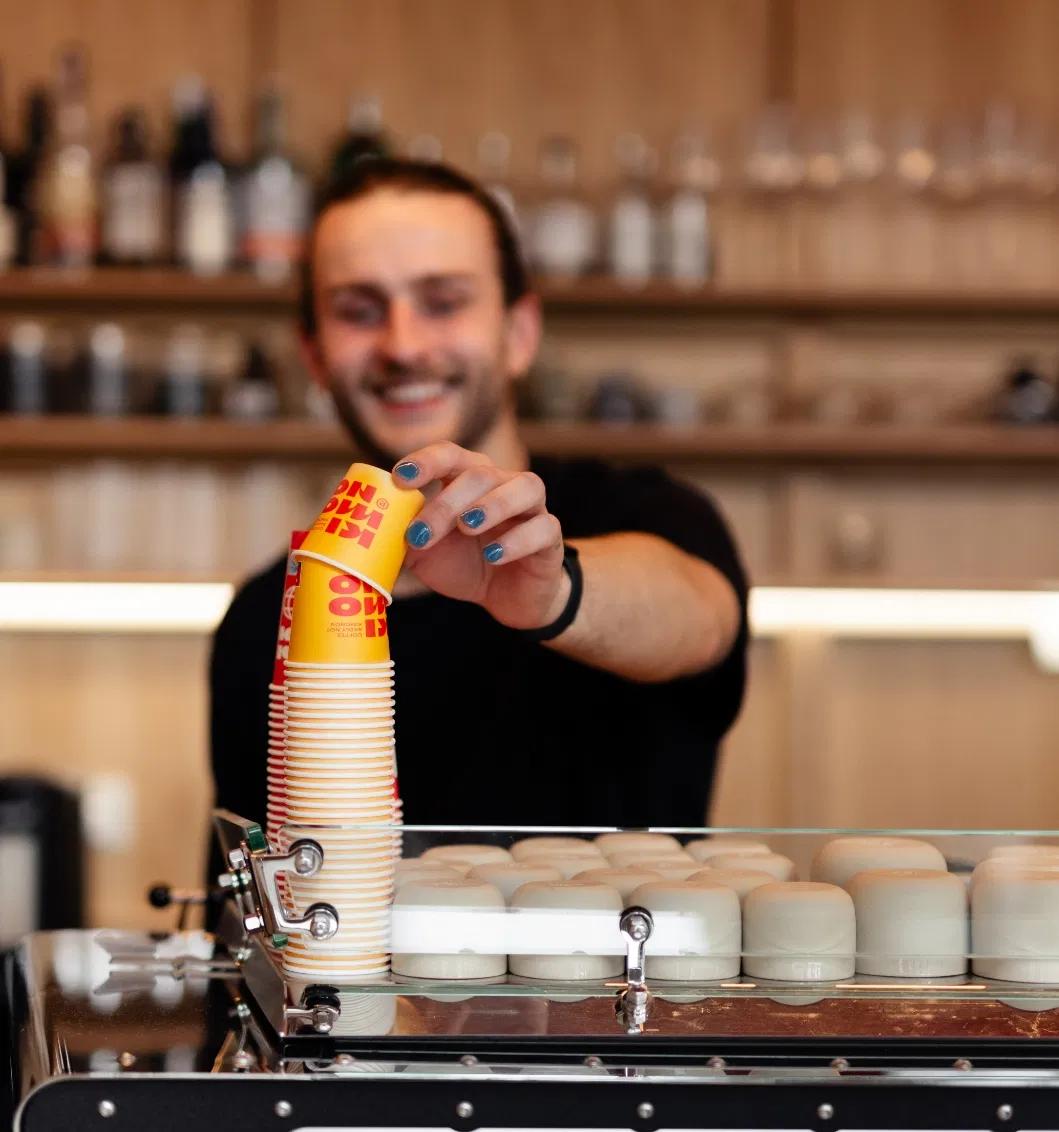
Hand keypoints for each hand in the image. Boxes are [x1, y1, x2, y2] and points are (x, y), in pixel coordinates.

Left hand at [391, 443, 568, 630]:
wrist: (507, 597)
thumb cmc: (465, 564)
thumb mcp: (425, 552)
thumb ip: (401, 535)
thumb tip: (362, 532)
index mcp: (469, 480)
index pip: (450, 456)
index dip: (426, 461)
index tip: (400, 478)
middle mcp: (503, 485)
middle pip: (481, 474)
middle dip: (447, 502)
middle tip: (421, 533)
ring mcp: (532, 509)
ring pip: (524, 487)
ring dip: (493, 504)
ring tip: (467, 527)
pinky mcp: (551, 538)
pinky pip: (543, 528)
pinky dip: (517, 540)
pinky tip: (494, 556)